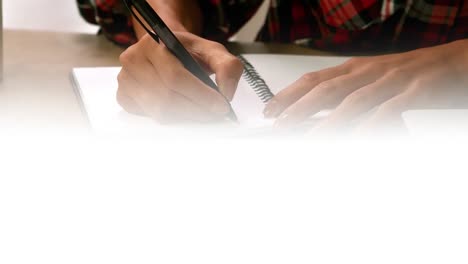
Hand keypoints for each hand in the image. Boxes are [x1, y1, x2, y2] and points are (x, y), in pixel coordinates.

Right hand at [117, 32, 243, 123]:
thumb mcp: (212, 51)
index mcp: (152, 42)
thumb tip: (225, 93)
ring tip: (204, 113)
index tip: (221, 106)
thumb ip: (227, 67)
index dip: (200, 95)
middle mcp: (133, 59)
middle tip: (216, 114)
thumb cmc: (188, 52)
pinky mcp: (124, 97)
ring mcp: (125, 79)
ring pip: (159, 111)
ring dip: (187, 116)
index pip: (175, 76)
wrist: (167, 51)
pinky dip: (172, 119)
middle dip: (197, 110)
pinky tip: (184, 111)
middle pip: (167, 97)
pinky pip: (150, 117)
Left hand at [264, 39, 467, 132]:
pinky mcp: (418, 90)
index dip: (289, 94)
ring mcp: (393, 80)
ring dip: (328, 121)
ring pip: (353, 102)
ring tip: (307, 138)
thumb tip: (321, 117)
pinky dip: (372, 126)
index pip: (314, 80)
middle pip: (326, 90)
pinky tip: (357, 139)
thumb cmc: (411, 74)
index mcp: (356, 68)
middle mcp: (369, 72)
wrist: (457, 62)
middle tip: (279, 126)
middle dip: (298, 109)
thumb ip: (348, 95)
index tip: (270, 110)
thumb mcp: (373, 80)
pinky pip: (390, 110)